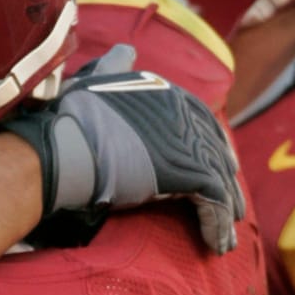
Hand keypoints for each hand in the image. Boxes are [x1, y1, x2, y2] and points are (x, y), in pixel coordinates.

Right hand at [0, 44, 245, 254]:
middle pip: (215, 151)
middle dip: (225, 181)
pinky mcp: (189, 173)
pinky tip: (217, 244)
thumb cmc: (70, 118)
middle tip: (230, 207)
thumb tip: (127, 49)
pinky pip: (214, 203)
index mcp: (166, 92)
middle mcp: (184, 112)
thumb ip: (115, 66)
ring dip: (226, 211)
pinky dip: (218, 225)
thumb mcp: (95, 80)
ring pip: (220, 180)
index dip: (209, 148)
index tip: (215, 170)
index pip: (200, 121)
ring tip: (226, 235)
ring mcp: (189, 143)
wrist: (64, 147)